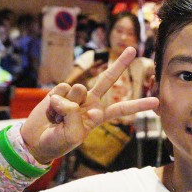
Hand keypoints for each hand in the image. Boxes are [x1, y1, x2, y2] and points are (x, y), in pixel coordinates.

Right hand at [20, 47, 158, 163]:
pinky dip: (54, 102)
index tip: (156, 101)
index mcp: (98, 116)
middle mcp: (90, 102)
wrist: (35, 140)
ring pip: (78, 89)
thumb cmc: (57, 142)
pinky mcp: (60, 91)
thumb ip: (74, 115)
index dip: (138, 105)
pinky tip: (51, 111)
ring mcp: (75, 95)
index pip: (121, 109)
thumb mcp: (71, 136)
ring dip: (65, 105)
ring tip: (58, 118)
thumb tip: (71, 94)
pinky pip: (61, 90)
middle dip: (120, 64)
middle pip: (107, 80)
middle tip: (132, 49)